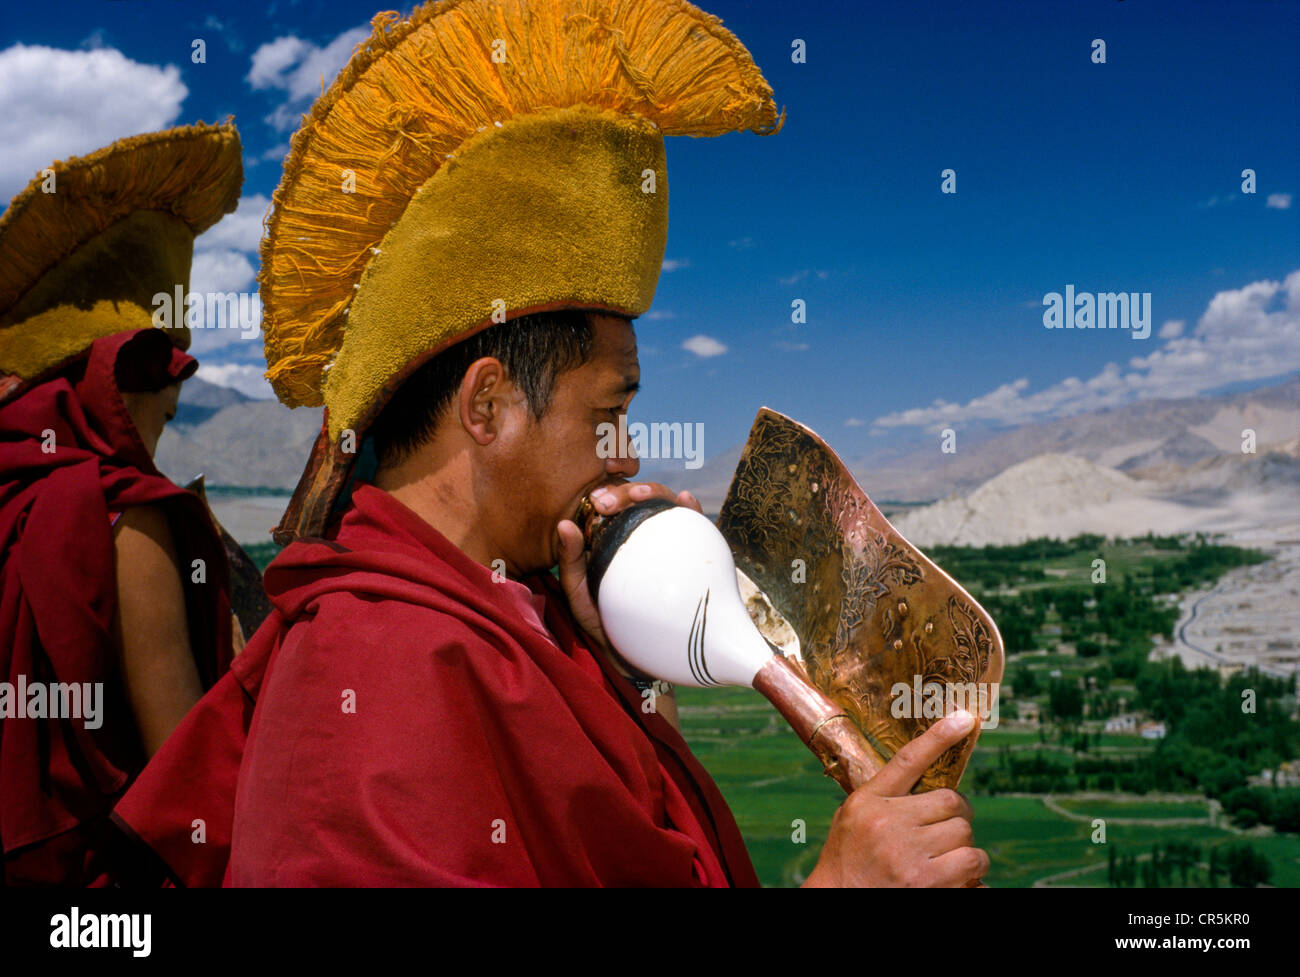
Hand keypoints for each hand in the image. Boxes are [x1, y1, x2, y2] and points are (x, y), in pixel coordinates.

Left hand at [556, 482, 702, 653]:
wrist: (642, 659)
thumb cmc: (605, 628)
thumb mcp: (579, 597)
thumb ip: (570, 564)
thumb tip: (565, 524)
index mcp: (611, 538)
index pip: (611, 504)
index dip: (606, 491)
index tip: (598, 502)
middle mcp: (639, 535)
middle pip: (636, 499)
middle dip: (625, 490)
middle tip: (609, 504)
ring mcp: (666, 543)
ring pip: (663, 505)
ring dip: (655, 492)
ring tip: (642, 496)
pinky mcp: (690, 555)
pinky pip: (693, 527)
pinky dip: (691, 508)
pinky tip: (685, 501)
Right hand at [803, 710, 987, 887]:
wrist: (838, 903)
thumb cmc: (848, 862)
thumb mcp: (852, 819)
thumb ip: (884, 798)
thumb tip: (925, 784)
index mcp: (868, 802)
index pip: (908, 760)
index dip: (939, 737)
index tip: (965, 718)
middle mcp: (888, 824)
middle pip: (951, 802)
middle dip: (956, 816)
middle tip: (946, 829)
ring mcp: (909, 854)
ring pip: (965, 833)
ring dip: (963, 846)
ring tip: (945, 858)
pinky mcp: (928, 882)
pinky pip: (972, 862)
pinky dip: (972, 869)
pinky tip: (955, 877)